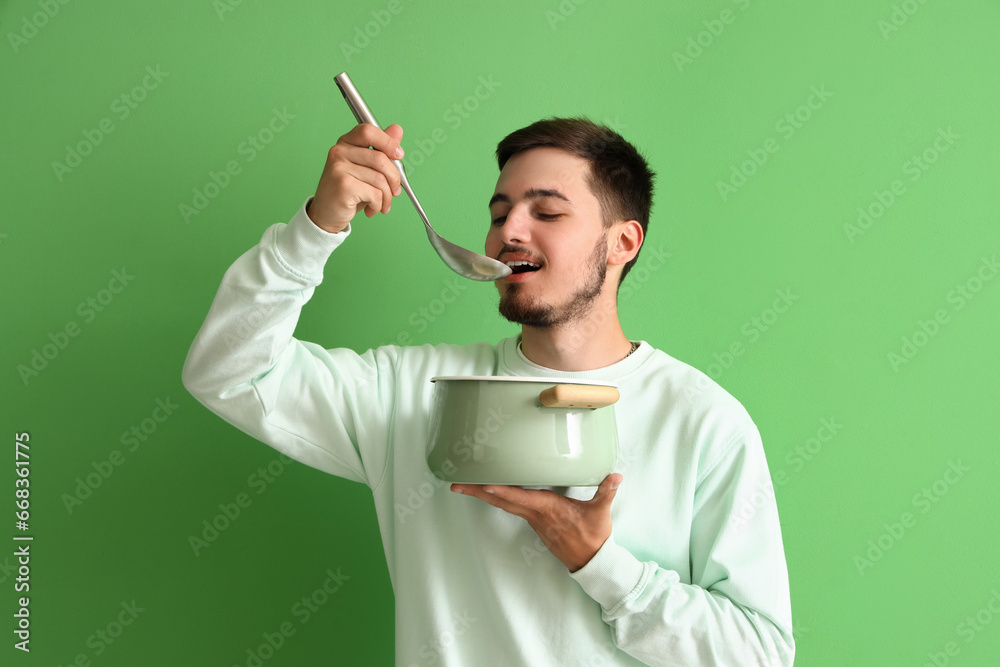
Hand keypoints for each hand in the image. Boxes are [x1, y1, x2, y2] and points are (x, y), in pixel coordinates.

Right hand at [307, 123, 404, 233]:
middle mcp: (339, 152)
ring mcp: (339, 168)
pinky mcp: (343, 186)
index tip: (399, 155)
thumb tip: (397, 129)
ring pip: (380, 179)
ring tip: (382, 205)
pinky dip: (378, 205)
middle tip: (395, 191)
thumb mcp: (366, 168)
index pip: (368, 131)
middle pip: (380, 158)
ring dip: (387, 197)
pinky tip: (371, 209)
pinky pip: (375, 194)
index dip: (388, 142)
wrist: (326, 214)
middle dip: (394, 178)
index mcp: (346, 143)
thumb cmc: (348, 191)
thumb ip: (381, 149)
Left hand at [451, 473, 622, 571]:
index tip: (484, 484)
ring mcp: (533, 519)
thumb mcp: (601, 514)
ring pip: (503, 504)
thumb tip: (616, 476)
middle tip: (456, 484)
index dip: (503, 490)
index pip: (521, 498)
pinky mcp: (535, 521)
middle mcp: (535, 514)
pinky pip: (511, 506)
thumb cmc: (594, 536)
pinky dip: (497, 497)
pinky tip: (490, 490)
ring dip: (483, 494)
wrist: (591, 561)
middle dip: (478, 491)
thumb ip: (606, 492)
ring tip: (464, 484)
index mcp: (548, 509)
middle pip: (502, 501)